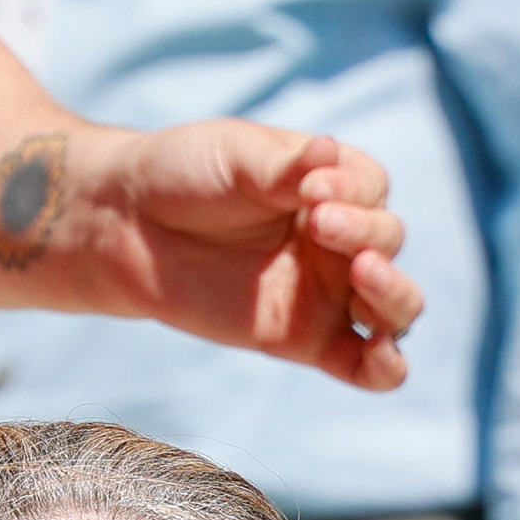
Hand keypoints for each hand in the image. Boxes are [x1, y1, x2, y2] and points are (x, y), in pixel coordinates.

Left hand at [50, 119, 422, 392]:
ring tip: (362, 273)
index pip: (372, 189)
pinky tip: (382, 355)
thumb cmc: (183, 176)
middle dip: (365, 232)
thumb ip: (287, 166)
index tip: (311, 189)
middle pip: (388, 241)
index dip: (354, 190)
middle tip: (318, 223)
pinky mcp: (303, 342)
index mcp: (332, 185)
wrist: (124, 227)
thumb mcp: (236, 157)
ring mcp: (325, 294)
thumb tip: (329, 153)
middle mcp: (338, 240)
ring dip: (392, 294)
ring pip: (395, 306)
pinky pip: (362, 365)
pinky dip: (385, 366)